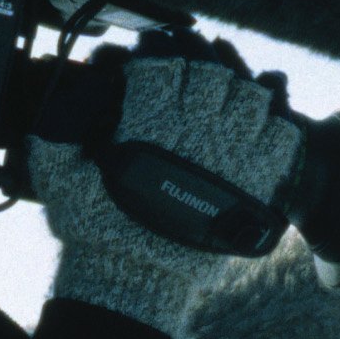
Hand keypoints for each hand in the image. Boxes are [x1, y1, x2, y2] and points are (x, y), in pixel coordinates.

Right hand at [29, 38, 303, 333]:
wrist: (136, 278)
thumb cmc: (95, 228)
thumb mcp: (61, 174)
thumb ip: (57, 133)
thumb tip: (60, 101)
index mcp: (148, 117)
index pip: (167, 63)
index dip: (162, 60)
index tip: (159, 73)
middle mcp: (193, 128)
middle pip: (213, 73)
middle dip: (204, 75)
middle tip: (197, 92)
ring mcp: (231, 153)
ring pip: (251, 97)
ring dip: (241, 97)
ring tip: (228, 112)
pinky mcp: (257, 181)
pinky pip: (283, 136)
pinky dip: (275, 130)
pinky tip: (259, 137)